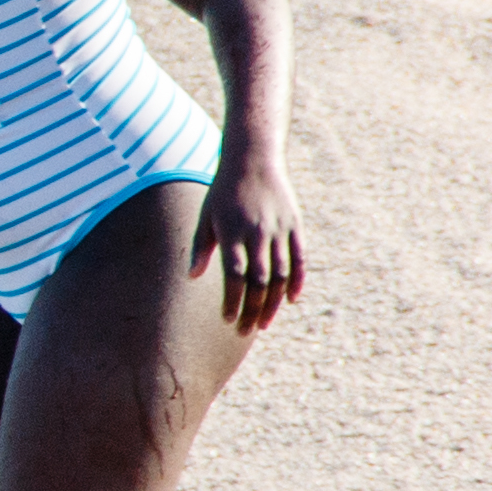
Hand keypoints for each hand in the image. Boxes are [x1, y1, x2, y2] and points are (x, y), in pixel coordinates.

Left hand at [191, 164, 304, 333]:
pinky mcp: (294, 225)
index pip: (235, 276)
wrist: (253, 159)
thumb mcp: (205, 215)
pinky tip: (290, 299)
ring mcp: (278, 229)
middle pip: (259, 281)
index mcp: (232, 232)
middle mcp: (257, 233)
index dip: (233, 300)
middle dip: (252, 310)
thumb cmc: (223, 191)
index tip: (227, 319)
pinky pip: (299, 258)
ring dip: (273, 302)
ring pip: (280, 274)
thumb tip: (192, 276)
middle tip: (245, 331)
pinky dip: (297, 280)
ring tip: (263, 323)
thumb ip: (200, 246)